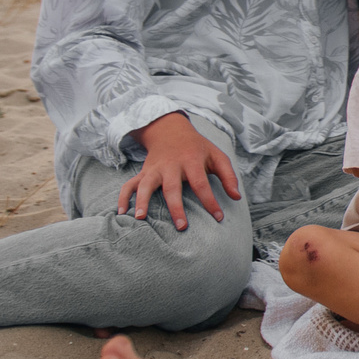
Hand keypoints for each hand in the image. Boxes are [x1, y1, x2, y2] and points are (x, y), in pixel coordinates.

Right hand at [116, 113, 240, 230]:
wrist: (171, 130)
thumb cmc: (198, 148)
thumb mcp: (217, 156)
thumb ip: (229, 176)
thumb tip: (237, 197)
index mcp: (191, 161)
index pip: (202, 184)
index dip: (210, 201)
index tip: (218, 217)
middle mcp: (171, 166)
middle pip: (172, 187)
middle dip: (176, 208)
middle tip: (182, 227)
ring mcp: (154, 169)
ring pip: (145, 185)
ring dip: (141, 201)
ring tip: (140, 218)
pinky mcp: (143, 173)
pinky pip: (129, 184)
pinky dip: (123, 197)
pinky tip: (121, 212)